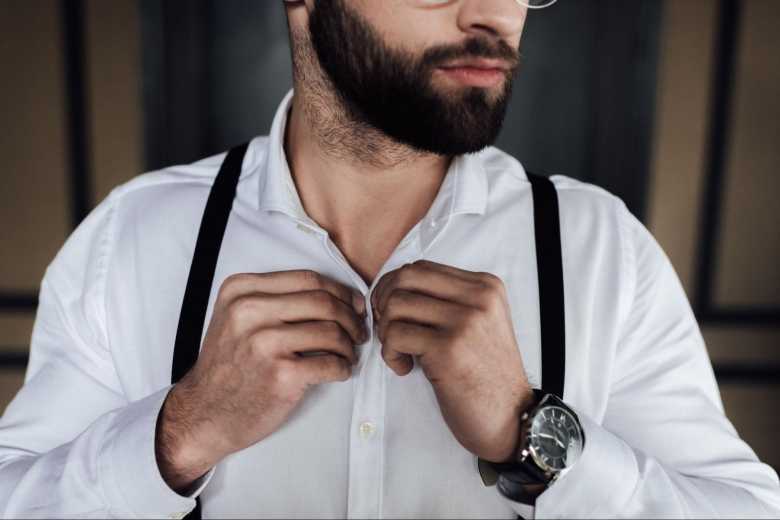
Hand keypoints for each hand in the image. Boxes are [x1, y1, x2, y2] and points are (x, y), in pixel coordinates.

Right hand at [156, 270, 367, 491]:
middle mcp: (249, 311)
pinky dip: (344, 368)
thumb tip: (341, 297)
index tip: (354, 305)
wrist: (204, 413)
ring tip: (348, 354)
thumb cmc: (229, 366)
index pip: (308, 279)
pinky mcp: (280, 374)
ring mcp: (264, 343)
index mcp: (241, 291)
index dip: (340, 291)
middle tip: (359, 332)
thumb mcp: (237, 317)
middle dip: (351, 317)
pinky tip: (340, 371)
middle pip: (323, 302)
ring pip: (331, 331)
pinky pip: (331, 363)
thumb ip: (277, 300)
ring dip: (349, 345)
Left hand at [371, 260, 533, 462]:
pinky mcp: (448, 348)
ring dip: (386, 332)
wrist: (512, 418)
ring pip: (395, 305)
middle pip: (404, 279)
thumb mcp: (480, 324)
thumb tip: (395, 287)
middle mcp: (478, 297)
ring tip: (400, 352)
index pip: (421, 268)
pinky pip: (396, 335)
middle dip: (384, 303)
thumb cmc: (487, 374)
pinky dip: (390, 353)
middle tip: (389, 330)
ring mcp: (465, 321)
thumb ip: (449, 300)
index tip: (393, 314)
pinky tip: (405, 368)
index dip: (395, 288)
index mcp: (486, 286)